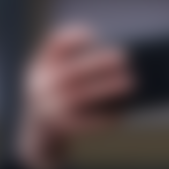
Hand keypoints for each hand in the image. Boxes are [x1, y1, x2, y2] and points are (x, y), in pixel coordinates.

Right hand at [18, 24, 132, 168]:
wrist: (38, 132)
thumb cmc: (58, 96)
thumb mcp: (54, 76)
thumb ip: (71, 62)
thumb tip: (114, 57)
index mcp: (41, 69)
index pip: (53, 49)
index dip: (71, 40)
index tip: (92, 36)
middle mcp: (42, 87)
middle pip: (73, 72)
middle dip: (99, 64)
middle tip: (123, 58)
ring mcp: (50, 107)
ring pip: (82, 95)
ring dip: (107, 88)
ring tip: (130, 82)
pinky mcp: (61, 126)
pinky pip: (87, 121)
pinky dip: (105, 119)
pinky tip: (121, 116)